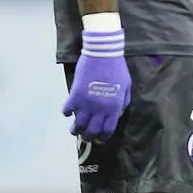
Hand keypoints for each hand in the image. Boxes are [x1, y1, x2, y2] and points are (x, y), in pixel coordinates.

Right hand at [63, 25, 131, 141]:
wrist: (103, 54)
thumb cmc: (117, 68)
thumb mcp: (126, 86)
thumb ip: (123, 101)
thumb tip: (118, 113)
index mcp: (114, 107)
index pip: (108, 129)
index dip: (103, 136)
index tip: (100, 138)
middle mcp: (100, 109)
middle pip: (91, 131)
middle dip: (87, 136)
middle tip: (85, 135)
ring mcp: (86, 103)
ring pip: (77, 125)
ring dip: (75, 130)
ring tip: (74, 129)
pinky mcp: (75, 95)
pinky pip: (66, 110)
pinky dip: (66, 113)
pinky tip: (68, 111)